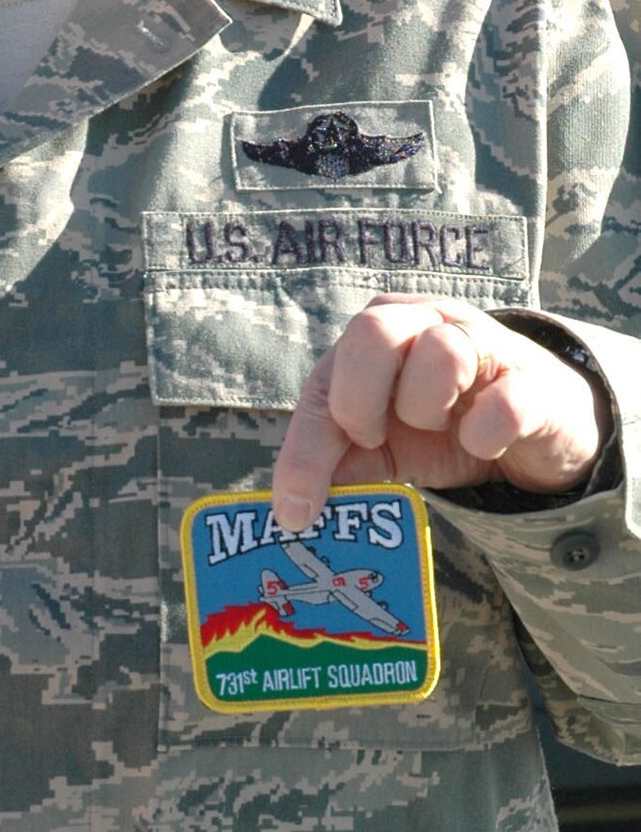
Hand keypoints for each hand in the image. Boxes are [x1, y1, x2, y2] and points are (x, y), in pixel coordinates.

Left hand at [271, 296, 607, 532]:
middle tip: (373, 439)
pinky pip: (504, 402)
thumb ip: (340, 462)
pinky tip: (482, 441)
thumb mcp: (384, 444)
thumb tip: (292, 506)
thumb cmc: (446, 424)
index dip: (304, 448)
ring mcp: (484, 342)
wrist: (538, 427)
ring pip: (440, 353)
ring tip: (439, 426)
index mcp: (378, 332)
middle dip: (359, 402)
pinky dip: (485, 434)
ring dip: (426, 409)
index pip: (323, 380)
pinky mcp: (532, 381)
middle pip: (372, 331)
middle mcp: (426, 321)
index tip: (295, 510)